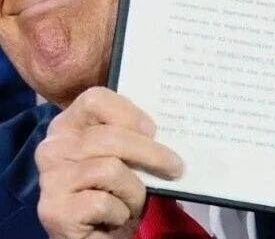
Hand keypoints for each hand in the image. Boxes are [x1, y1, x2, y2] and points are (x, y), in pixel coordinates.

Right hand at [35, 87, 183, 238]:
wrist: (97, 235)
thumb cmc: (113, 188)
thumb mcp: (123, 154)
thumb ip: (131, 135)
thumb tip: (167, 127)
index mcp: (68, 123)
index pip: (95, 99)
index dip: (128, 112)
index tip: (153, 130)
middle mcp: (53, 146)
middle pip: (110, 136)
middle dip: (150, 153)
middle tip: (175, 166)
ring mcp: (50, 179)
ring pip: (111, 169)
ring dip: (135, 189)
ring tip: (136, 200)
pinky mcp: (53, 210)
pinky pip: (103, 202)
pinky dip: (120, 211)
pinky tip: (116, 216)